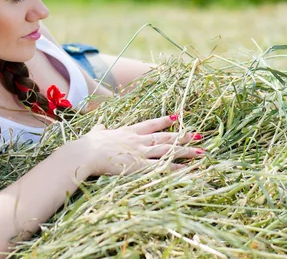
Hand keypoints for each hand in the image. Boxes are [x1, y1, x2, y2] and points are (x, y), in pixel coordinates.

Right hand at [78, 115, 203, 175]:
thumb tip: (100, 126)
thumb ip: (101, 130)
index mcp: (128, 131)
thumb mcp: (96, 133)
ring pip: (168, 150)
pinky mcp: (139, 166)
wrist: (86, 153)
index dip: (164, 121)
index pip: (151, 124)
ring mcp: (140, 152)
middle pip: (165, 137)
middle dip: (183, 136)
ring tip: (201, 150)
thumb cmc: (88, 144)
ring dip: (186, 150)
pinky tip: (187, 169)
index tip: (177, 117)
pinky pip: (161, 167)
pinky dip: (175, 168)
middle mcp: (138, 140)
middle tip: (198, 134)